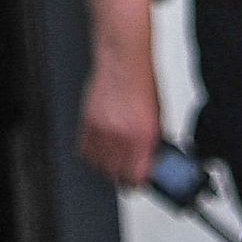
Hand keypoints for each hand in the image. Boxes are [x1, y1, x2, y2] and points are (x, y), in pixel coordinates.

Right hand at [77, 52, 161, 185]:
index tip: (137, 180)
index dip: (137, 181)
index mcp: (143, 135)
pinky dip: (91, 152)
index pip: (137, 176)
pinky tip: (99, 148)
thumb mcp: (157, 115)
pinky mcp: (87, 122)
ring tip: (113, 158)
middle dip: (121, 175)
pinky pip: (84, 149)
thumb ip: (151, 140)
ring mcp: (102, 130)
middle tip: (126, 170)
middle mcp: (122, 136)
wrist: (123, 60)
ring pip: (98, 164)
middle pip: (115, 174)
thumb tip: (149, 158)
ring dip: (105, 164)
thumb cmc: (142, 82)